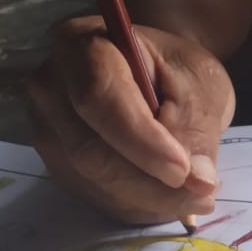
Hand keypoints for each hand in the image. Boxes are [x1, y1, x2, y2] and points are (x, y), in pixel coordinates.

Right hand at [29, 15, 234, 223]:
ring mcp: (48, 129)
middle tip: (202, 196)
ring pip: (94, 181)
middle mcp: (51, 87)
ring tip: (195, 197)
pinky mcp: (58, 164)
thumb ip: (196, 126)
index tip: (183, 171)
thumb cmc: (177, 69)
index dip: (140, 141)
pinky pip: (96, 197)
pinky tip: (169, 199)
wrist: (156, 73)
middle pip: (90, 150)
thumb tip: (198, 180)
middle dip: (150, 183)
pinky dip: (139, 206)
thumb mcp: (201, 84)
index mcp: (80, 44)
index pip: (99, 99)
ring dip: (149, 200)